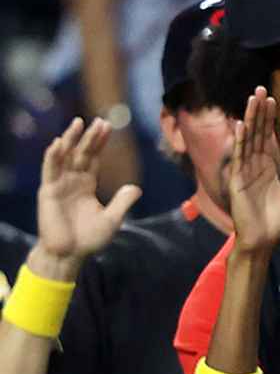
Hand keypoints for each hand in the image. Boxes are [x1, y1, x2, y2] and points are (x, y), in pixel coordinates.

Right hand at [33, 118, 140, 269]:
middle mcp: (73, 180)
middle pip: (82, 153)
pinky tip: (59, 143)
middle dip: (90, 137)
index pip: (94, 158)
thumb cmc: (89, 239)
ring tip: (78, 123)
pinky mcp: (48, 191)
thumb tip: (136, 188)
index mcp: (87, 184)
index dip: (100, 143)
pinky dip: (53, 156)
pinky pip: (50, 170)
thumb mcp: (112, 219)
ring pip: (65, 156)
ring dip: (70, 139)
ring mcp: (59, 184)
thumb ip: (122, 202)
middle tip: (100, 120)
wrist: (69, 254)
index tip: (108, 127)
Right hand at [225, 87, 279, 256]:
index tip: (272, 100)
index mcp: (267, 168)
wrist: (264, 240)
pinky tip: (241, 125)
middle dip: (258, 112)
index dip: (269, 120)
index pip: (267, 138)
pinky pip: (239, 157)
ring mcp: (245, 172)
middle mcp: (255, 166)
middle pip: (256, 133)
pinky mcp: (237, 181)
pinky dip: (240, 141)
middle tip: (260, 89)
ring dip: (249, 119)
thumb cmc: (277, 221)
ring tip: (252, 99)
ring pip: (247, 140)